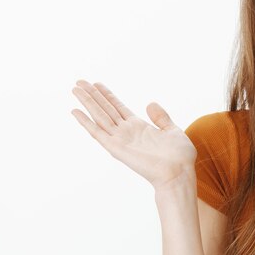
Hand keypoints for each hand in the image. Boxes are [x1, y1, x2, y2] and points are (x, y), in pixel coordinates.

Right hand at [71, 80, 196, 190]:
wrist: (179, 173)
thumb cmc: (179, 157)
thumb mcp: (172, 131)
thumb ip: (161, 118)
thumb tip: (150, 103)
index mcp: (140, 127)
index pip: (118, 107)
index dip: (107, 95)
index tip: (96, 84)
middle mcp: (127, 132)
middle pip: (106, 109)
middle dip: (93, 95)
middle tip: (79, 81)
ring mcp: (120, 139)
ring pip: (99, 116)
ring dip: (87, 102)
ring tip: (75, 88)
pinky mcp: (116, 148)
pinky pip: (97, 133)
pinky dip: (85, 122)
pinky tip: (75, 111)